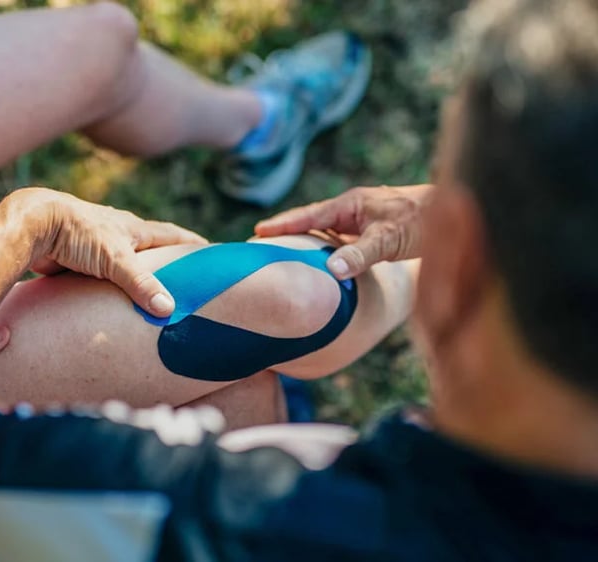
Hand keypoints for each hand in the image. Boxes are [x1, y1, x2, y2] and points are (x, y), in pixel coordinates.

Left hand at [17, 189, 206, 315]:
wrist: (33, 226)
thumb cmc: (77, 232)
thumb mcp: (115, 258)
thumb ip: (142, 284)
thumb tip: (169, 309)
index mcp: (134, 229)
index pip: (172, 235)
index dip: (191, 244)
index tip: (211, 253)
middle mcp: (119, 236)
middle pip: (151, 249)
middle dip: (168, 262)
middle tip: (187, 279)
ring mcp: (98, 249)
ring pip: (126, 265)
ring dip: (139, 278)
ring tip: (154, 296)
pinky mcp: (78, 262)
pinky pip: (103, 278)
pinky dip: (113, 289)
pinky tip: (115, 303)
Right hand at [255, 184, 432, 278]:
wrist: (457, 212)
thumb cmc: (423, 220)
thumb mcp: (389, 238)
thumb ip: (361, 254)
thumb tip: (331, 269)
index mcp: (350, 204)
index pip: (308, 214)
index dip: (283, 223)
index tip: (258, 231)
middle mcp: (353, 210)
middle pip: (312, 221)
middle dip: (288, 230)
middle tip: (261, 242)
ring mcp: (362, 220)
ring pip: (326, 231)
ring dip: (306, 240)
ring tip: (284, 253)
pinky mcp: (373, 232)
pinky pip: (341, 240)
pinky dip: (327, 249)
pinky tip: (324, 262)